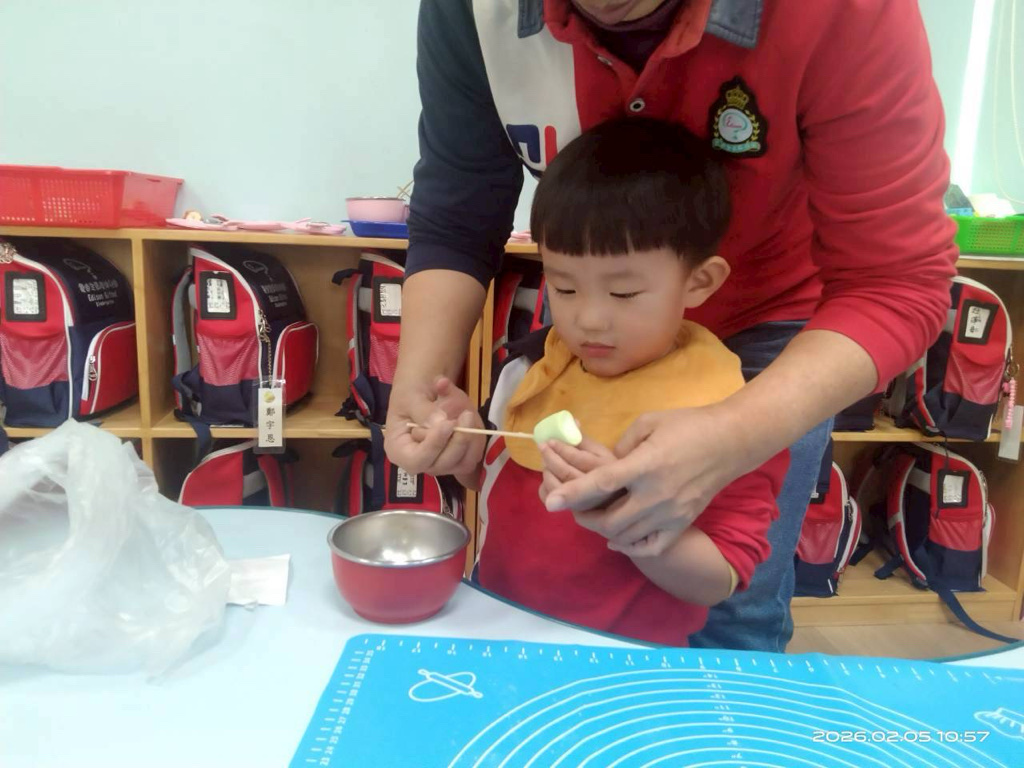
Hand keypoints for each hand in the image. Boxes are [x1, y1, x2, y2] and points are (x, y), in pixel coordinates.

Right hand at [384, 376, 483, 476]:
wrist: (424, 389)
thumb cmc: (411, 392)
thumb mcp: (411, 396)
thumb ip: (424, 411)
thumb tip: (440, 423)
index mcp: (399, 451)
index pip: (416, 460)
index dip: (434, 445)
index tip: (448, 423)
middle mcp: (420, 462)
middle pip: (442, 465)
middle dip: (457, 442)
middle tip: (466, 414)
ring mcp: (441, 462)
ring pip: (462, 464)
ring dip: (470, 440)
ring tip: (468, 414)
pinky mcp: (459, 457)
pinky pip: (474, 455)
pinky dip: (477, 438)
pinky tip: (471, 419)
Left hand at [538, 436, 615, 505]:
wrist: (619, 499)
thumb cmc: (610, 472)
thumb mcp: (602, 453)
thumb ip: (585, 440)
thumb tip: (571, 422)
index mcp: (606, 470)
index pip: (580, 459)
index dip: (562, 448)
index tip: (551, 440)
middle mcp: (596, 489)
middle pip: (567, 474)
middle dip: (551, 458)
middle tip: (543, 447)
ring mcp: (584, 504)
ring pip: (557, 488)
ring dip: (547, 472)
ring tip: (546, 462)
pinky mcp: (575, 512)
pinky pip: (553, 501)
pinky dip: (544, 488)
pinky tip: (548, 478)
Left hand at [543, 407, 743, 556]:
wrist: (730, 442)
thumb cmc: (688, 425)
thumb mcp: (649, 422)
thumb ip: (622, 446)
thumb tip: (607, 465)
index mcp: (645, 465)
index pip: (602, 483)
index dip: (573, 493)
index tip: (552, 503)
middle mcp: (656, 494)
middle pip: (610, 520)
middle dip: (586, 517)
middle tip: (576, 508)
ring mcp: (671, 513)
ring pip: (627, 536)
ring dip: (605, 531)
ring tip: (595, 519)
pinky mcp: (683, 522)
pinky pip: (652, 546)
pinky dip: (631, 547)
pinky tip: (620, 539)